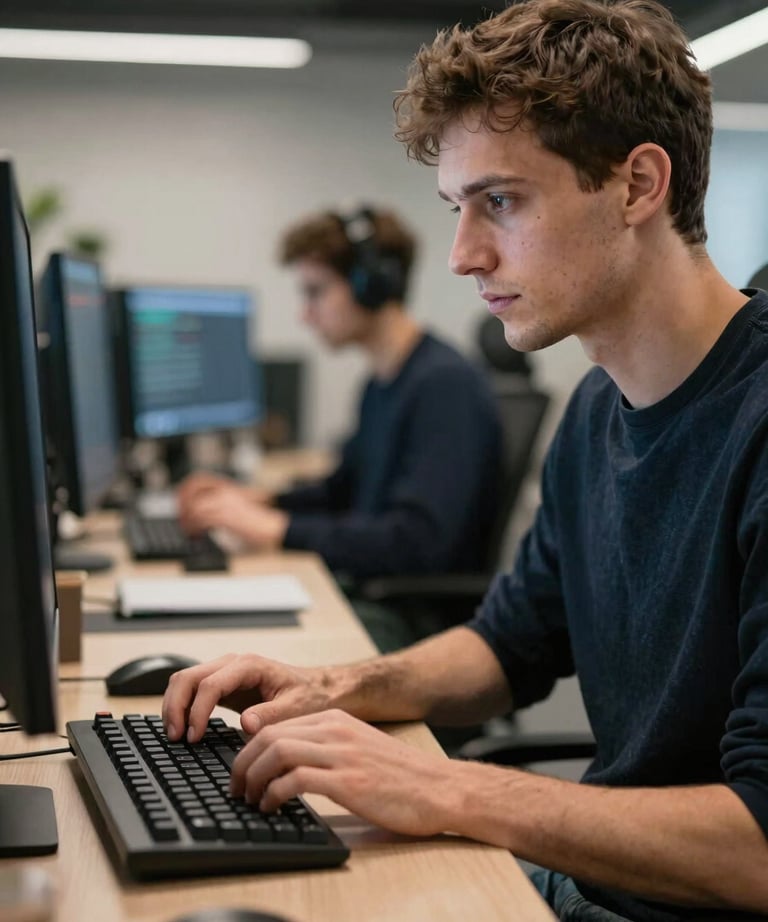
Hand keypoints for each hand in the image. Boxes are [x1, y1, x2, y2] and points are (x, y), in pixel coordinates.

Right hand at [162, 653, 340, 742]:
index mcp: (250, 666)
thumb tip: (245, 724)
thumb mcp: (297, 707)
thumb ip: (271, 715)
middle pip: (189, 677)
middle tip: (175, 737)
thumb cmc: (311, 696)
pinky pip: (193, 689)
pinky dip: (182, 706)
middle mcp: (233, 664)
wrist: (319, 689)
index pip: (211, 684)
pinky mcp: (223, 684)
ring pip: (185, 680)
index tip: (193, 736)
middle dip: (176, 706)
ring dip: (174, 705)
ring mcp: (226, 672)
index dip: (197, 710)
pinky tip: (183, 728)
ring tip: (174, 735)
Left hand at [179, 483, 287, 548]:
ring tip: (189, 531)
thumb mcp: (237, 506)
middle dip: (182, 504)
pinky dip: (194, 529)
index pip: (198, 479)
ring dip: (187, 521)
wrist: (272, 526)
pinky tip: (197, 535)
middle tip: (182, 519)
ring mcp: (225, 503)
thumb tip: (201, 515)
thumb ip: (220, 505)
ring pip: (194, 507)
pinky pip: (201, 520)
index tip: (181, 502)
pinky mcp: (226, 516)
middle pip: (192, 491)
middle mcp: (224, 492)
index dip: (185, 489)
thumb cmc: (257, 520)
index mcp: (227, 487)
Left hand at [231, 709, 462, 837]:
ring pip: (276, 753)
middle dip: (242, 763)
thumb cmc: (402, 777)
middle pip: (269, 736)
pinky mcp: (347, 780)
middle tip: (235, 788)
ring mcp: (341, 754)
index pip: (277, 725)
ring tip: (248, 799)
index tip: (242, 772)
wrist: (441, 788)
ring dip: (252, 778)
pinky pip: (295, 780)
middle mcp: (335, 730)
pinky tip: (271, 807)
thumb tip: (289, 768)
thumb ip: (327, 750)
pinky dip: (273, 794)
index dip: (249, 750)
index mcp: (336, 720)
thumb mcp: (359, 749)